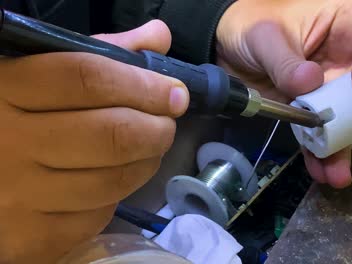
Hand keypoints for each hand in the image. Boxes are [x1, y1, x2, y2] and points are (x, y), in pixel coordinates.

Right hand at [0, 21, 187, 262]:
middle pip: (111, 135)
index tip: (175, 94)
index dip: (143, 85)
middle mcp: (8, 141)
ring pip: (112, 180)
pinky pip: (96, 216)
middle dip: (157, 129)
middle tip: (166, 124)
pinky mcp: (29, 238)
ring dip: (146, 163)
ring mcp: (16, 195)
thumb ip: (100, 51)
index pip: (89, 79)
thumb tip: (159, 37)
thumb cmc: (14, 115)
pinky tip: (111, 180)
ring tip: (148, 150)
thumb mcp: (44, 71)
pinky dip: (116, 196)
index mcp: (9, 87)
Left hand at [216, 0, 351, 187]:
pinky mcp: (321, 111)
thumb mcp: (264, 37)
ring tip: (337, 171)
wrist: (229, 52)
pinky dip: (328, 154)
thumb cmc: (251, 27)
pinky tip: (321, 170)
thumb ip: (285, 60)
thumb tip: (311, 85)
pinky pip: (333, 134)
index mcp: (347, 23)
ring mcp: (339, 87)